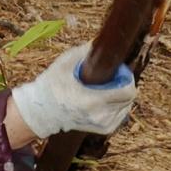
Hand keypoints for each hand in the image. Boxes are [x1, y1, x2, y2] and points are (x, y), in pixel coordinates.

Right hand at [7, 45, 136, 149]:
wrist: (42, 112)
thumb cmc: (51, 86)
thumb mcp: (64, 64)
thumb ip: (85, 51)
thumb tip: (103, 41)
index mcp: (92, 101)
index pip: (127, 92)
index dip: (126, 78)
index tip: (118, 71)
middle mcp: (101, 116)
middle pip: (129, 98)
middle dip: (122, 84)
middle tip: (108, 77)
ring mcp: (104, 124)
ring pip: (126, 105)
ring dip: (119, 95)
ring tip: (102, 89)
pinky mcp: (106, 129)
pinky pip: (121, 113)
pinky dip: (116, 105)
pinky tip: (102, 99)